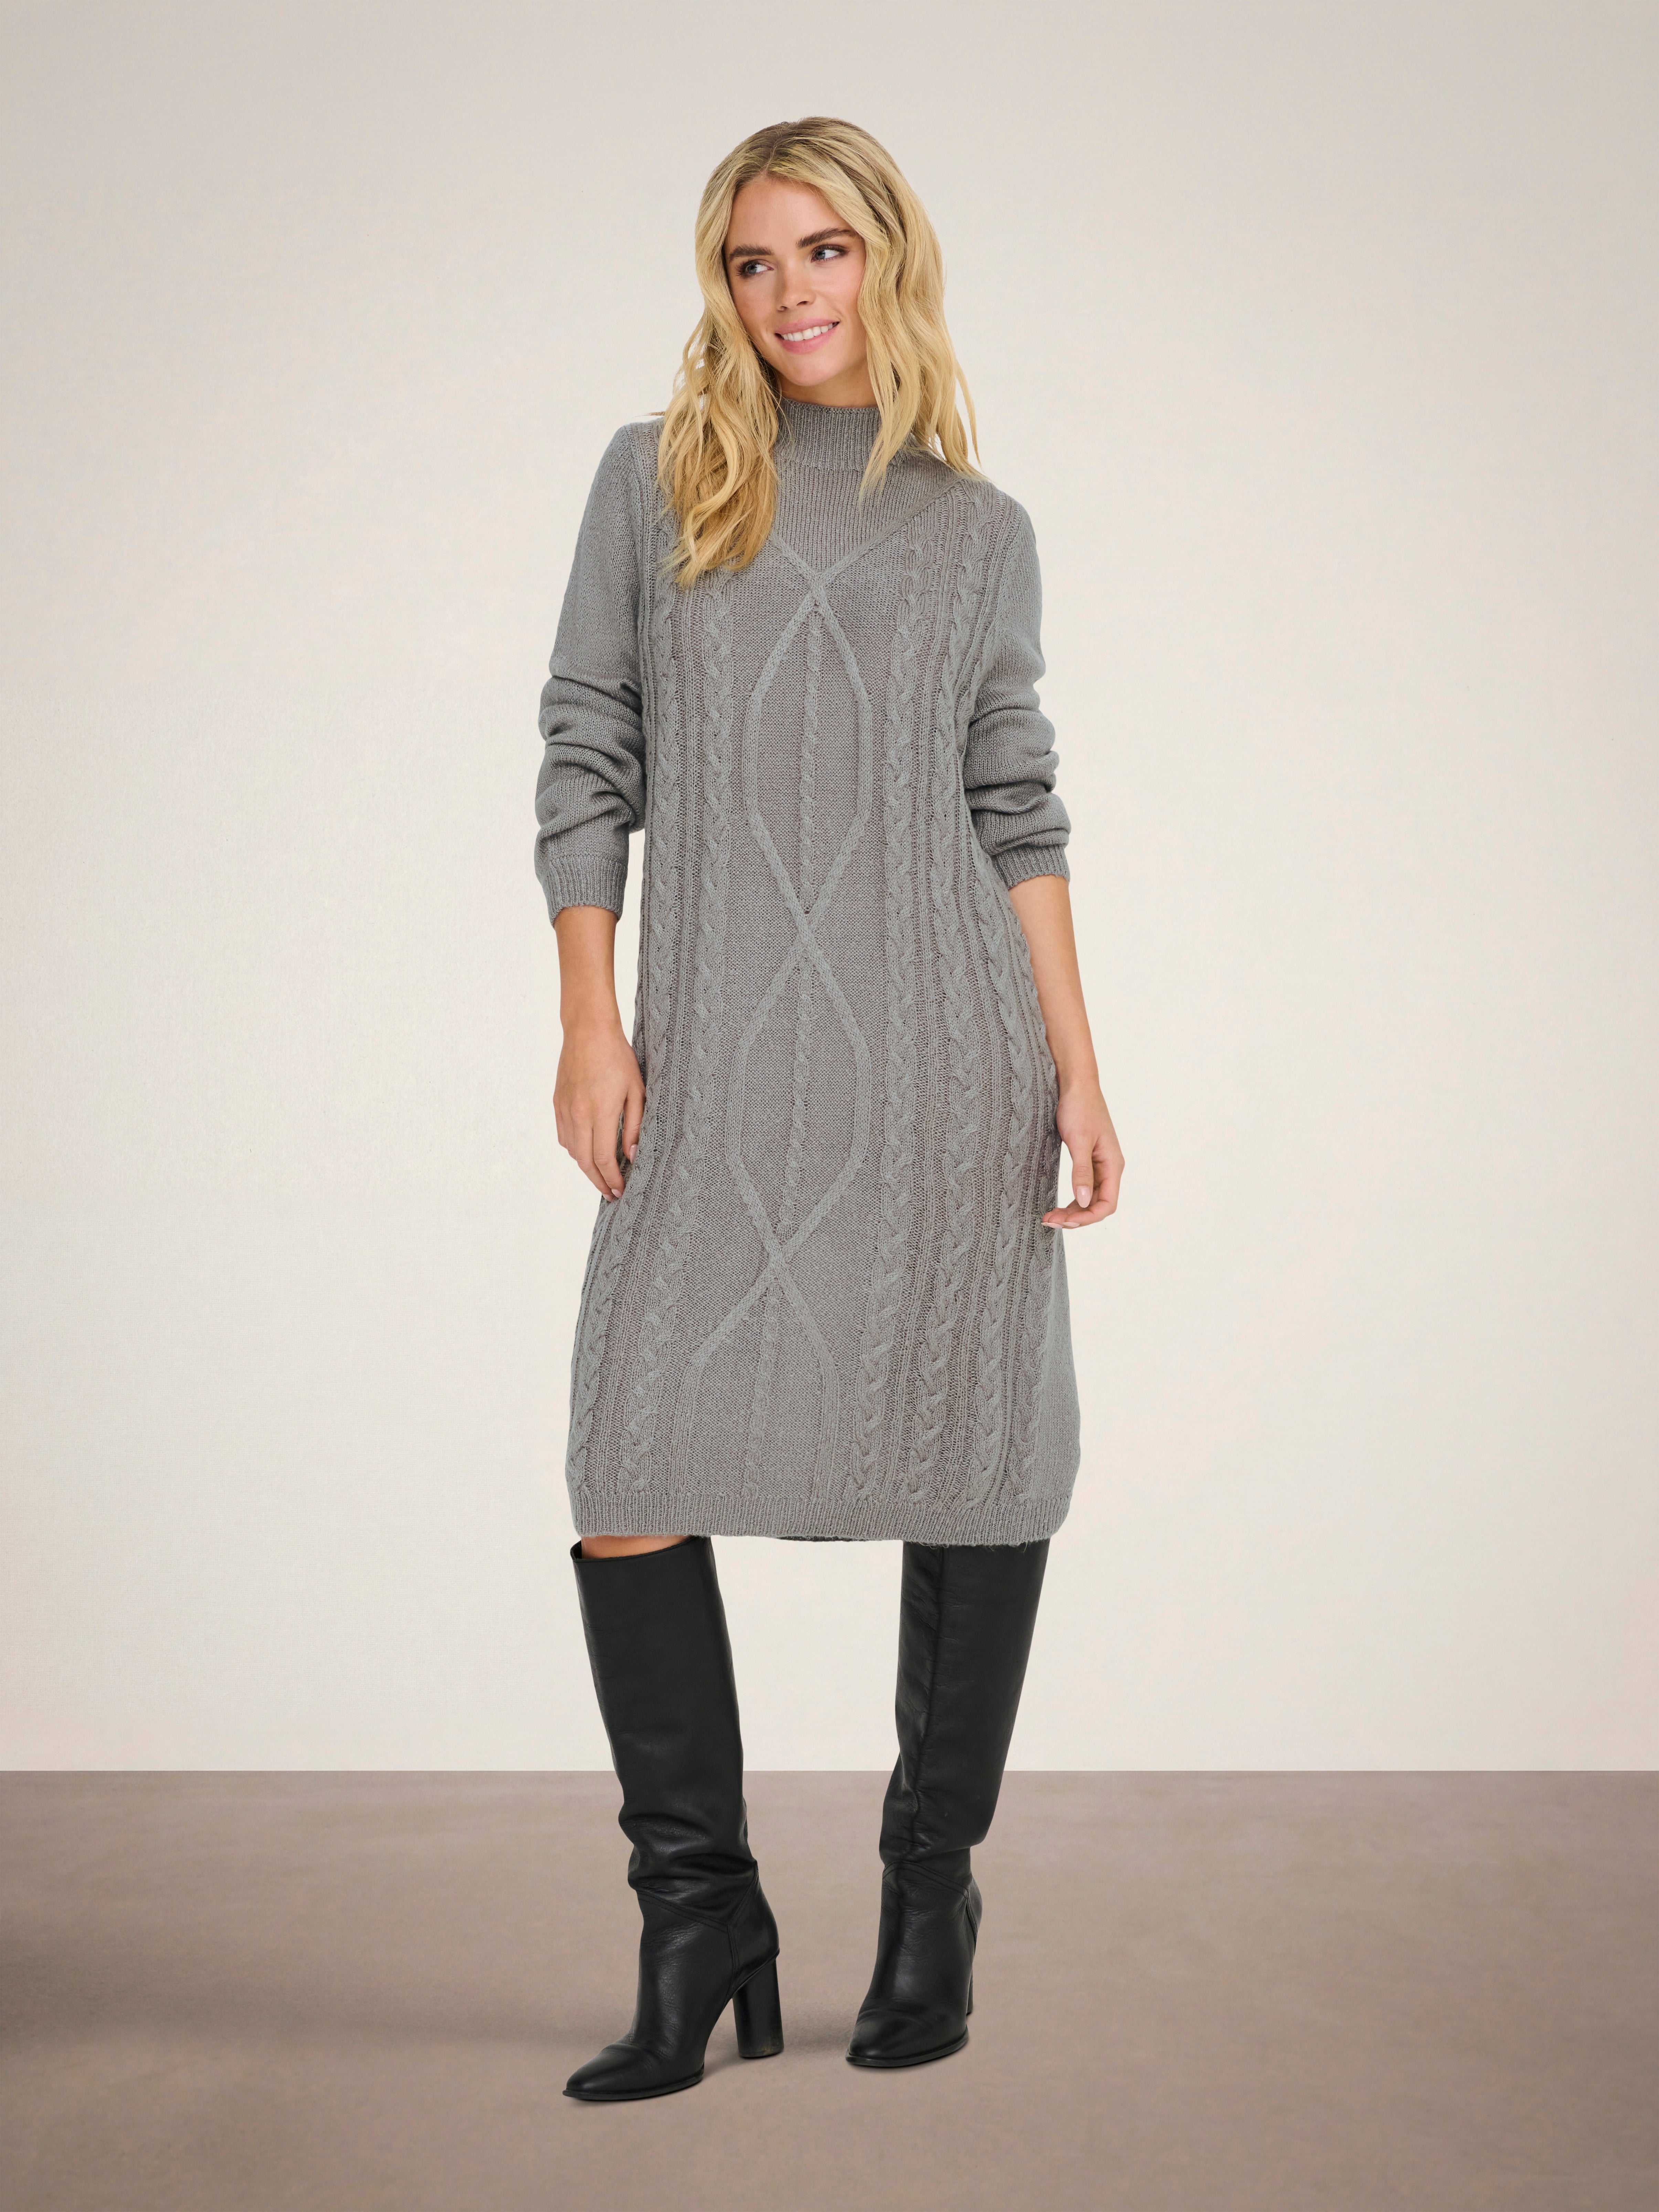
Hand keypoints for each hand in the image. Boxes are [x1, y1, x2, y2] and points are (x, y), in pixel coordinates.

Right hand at [554, 1014, 644, 1200]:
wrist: (587, 1031)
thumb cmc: (617, 1058)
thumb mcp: (636, 1091)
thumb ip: (634, 1126)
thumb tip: (631, 1156)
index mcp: (599, 1112)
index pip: (604, 1159)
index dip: (612, 1180)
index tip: (620, 1191)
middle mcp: (577, 1114)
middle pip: (585, 1161)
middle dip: (599, 1182)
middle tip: (611, 1194)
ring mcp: (564, 1109)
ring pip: (573, 1151)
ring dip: (587, 1168)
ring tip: (602, 1176)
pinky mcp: (557, 1103)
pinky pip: (564, 1137)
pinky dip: (575, 1150)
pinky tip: (587, 1152)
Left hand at [1043, 1078, 1122, 1228]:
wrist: (1075, 1084)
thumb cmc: (1079, 1108)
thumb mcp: (1079, 1141)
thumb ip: (1082, 1172)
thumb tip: (1085, 1202)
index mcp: (1113, 1164)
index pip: (1107, 1204)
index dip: (1088, 1218)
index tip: (1065, 1223)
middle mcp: (1109, 1167)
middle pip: (1098, 1204)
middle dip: (1076, 1217)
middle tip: (1049, 1221)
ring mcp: (1099, 1164)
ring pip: (1090, 1198)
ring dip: (1073, 1210)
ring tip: (1049, 1217)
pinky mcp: (1088, 1159)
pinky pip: (1084, 1187)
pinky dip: (1072, 1198)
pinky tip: (1058, 1204)